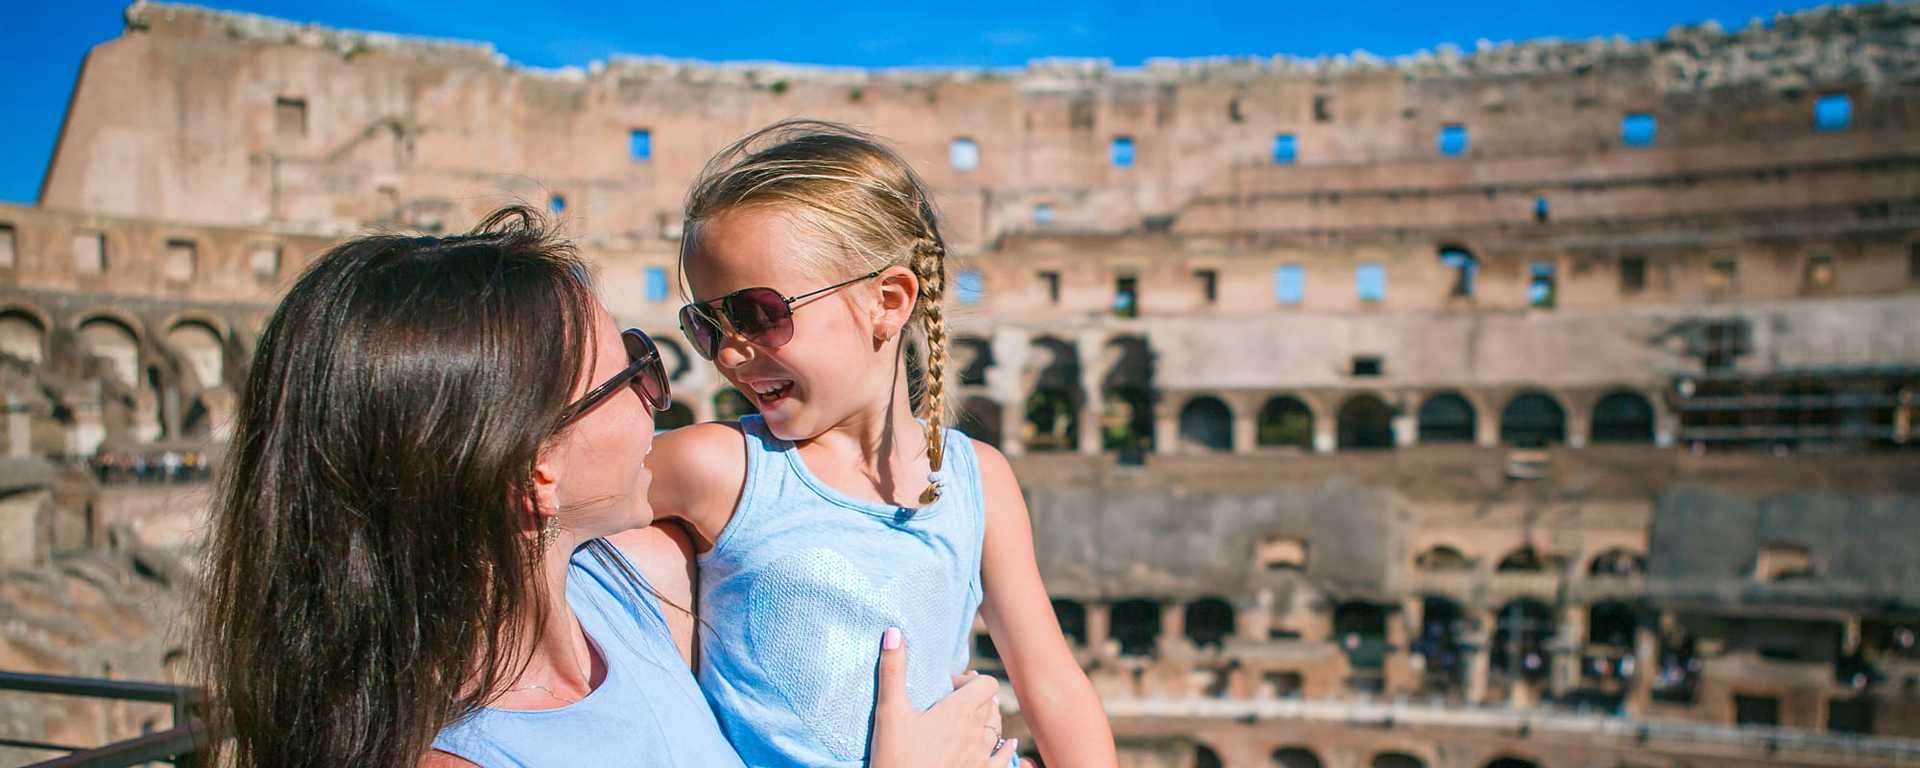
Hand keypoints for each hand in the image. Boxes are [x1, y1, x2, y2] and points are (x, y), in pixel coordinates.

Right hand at [869, 628, 1017, 767]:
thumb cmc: (894, 757)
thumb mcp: (889, 713)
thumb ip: (893, 671)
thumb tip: (894, 631)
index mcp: (958, 712)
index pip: (984, 683)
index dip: (969, 680)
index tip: (948, 686)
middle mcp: (976, 733)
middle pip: (990, 703)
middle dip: (975, 697)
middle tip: (954, 701)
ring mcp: (981, 758)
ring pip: (997, 729)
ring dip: (988, 720)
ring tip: (970, 720)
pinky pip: (1003, 759)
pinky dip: (1006, 749)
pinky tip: (1007, 745)